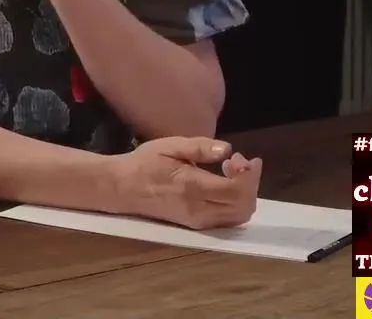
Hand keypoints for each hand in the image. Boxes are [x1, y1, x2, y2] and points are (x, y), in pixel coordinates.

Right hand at [111, 136, 261, 229]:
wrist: (122, 188)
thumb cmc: (144, 163)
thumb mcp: (169, 145)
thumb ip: (200, 147)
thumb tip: (227, 149)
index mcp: (193, 187)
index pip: (237, 190)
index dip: (248, 174)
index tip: (240, 156)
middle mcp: (199, 210)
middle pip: (243, 207)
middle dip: (250, 184)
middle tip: (238, 162)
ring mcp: (198, 221)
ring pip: (238, 217)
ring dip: (244, 195)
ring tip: (232, 173)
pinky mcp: (196, 225)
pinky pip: (227, 220)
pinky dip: (235, 204)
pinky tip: (224, 186)